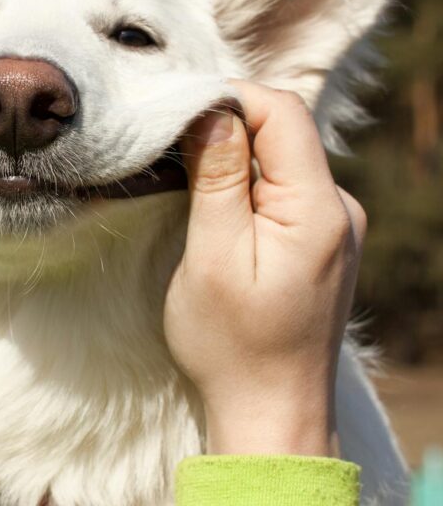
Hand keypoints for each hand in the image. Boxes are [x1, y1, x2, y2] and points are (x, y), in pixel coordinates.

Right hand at [164, 80, 364, 455]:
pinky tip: (217, 201)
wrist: (271, 412)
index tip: (176, 114)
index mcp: (319, 209)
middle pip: (284, 130)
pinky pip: (285, 185)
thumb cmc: (232, 343)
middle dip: (226, 124)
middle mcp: (340, 209)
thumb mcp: (212, 256)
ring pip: (282, 156)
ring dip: (234, 154)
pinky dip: (247, 179)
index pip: (282, 112)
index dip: (229, 98)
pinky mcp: (320, 239)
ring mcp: (334, 225)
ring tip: (186, 174)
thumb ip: (218, 179)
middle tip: (171, 145)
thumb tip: (211, 110)